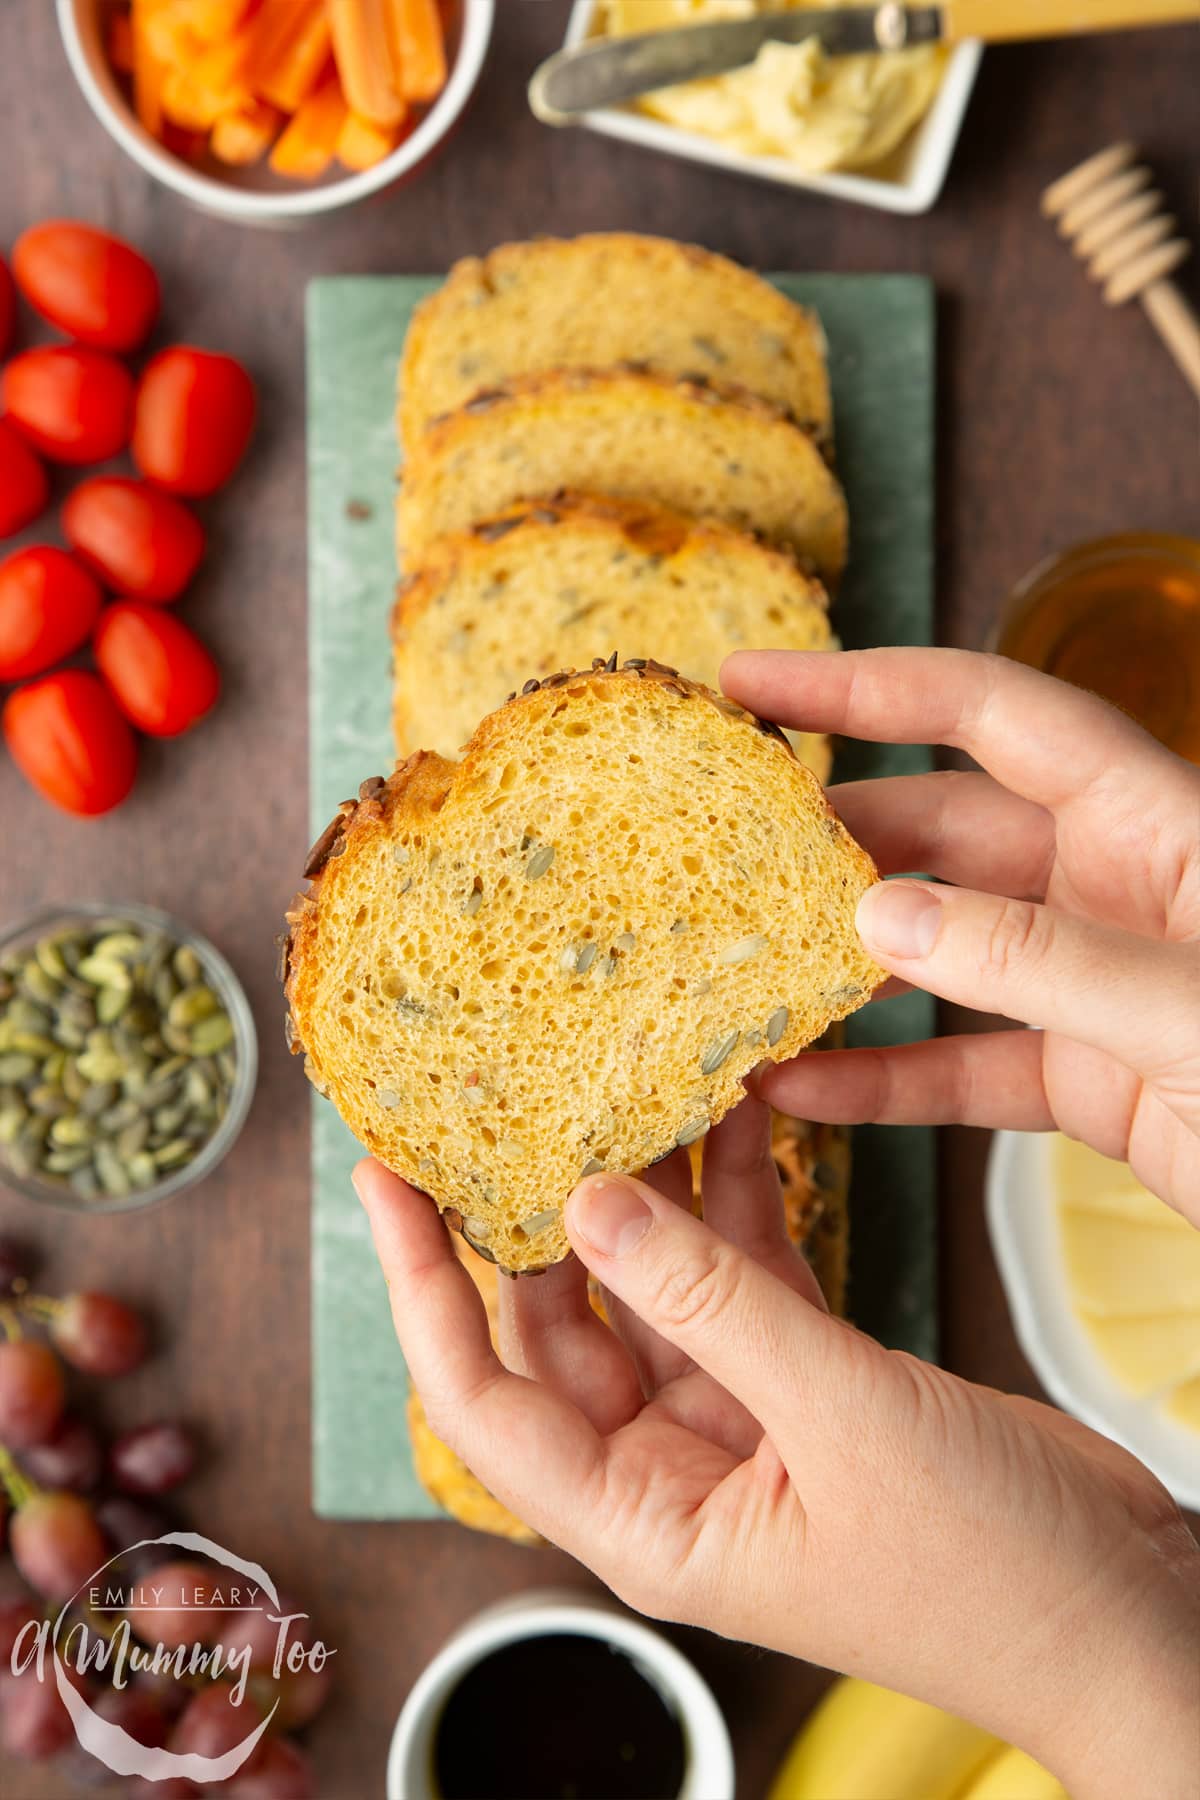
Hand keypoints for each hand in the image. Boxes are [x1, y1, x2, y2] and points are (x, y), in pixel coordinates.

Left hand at [355, 1112, 1199, 1799]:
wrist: (1124, 1610)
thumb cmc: (989, 1570)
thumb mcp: (839, 1422)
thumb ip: (715, 1306)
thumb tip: (589, 1205)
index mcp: (646, 1519)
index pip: (484, 1398)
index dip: (425, 1287)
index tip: (387, 1181)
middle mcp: (672, 1468)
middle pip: (558, 1325)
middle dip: (532, 1213)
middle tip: (503, 1096)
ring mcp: (739, 1419)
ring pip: (655, 1284)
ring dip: (649, 1187)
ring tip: (626, 1072)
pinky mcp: (805, 1380)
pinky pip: (744, 1276)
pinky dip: (740, 1200)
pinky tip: (739, 1112)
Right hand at [722, 647, 1199, 1226]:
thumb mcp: (1192, 1011)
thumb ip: (1039, 960)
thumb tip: (879, 915)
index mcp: (1157, 822)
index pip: (988, 711)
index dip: (865, 684)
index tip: (751, 683)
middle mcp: (1116, 887)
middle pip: (943, 828)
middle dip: (830, 835)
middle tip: (717, 852)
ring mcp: (1095, 985)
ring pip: (938, 953)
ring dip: (841, 968)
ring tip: (737, 976)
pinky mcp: (1089, 1083)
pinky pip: (964, 1070)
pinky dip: (885, 1084)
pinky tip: (803, 1095)